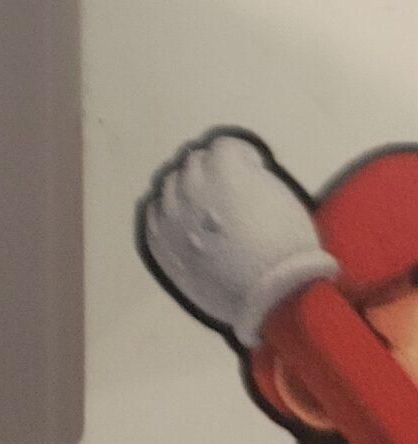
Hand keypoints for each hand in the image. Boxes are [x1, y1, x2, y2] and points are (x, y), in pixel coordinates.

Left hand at [141, 131, 338, 345]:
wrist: (274, 296)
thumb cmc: (286, 249)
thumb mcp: (279, 197)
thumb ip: (250, 178)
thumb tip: (238, 173)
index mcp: (224, 171)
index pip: (223, 146)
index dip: (241, 156)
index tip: (250, 166)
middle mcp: (192, 186)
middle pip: (195, 163)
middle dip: (212, 170)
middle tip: (227, 188)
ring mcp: (172, 214)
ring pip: (171, 185)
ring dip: (188, 190)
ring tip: (204, 207)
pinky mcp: (161, 242)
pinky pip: (155, 214)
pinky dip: (169, 213)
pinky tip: (185, 222)